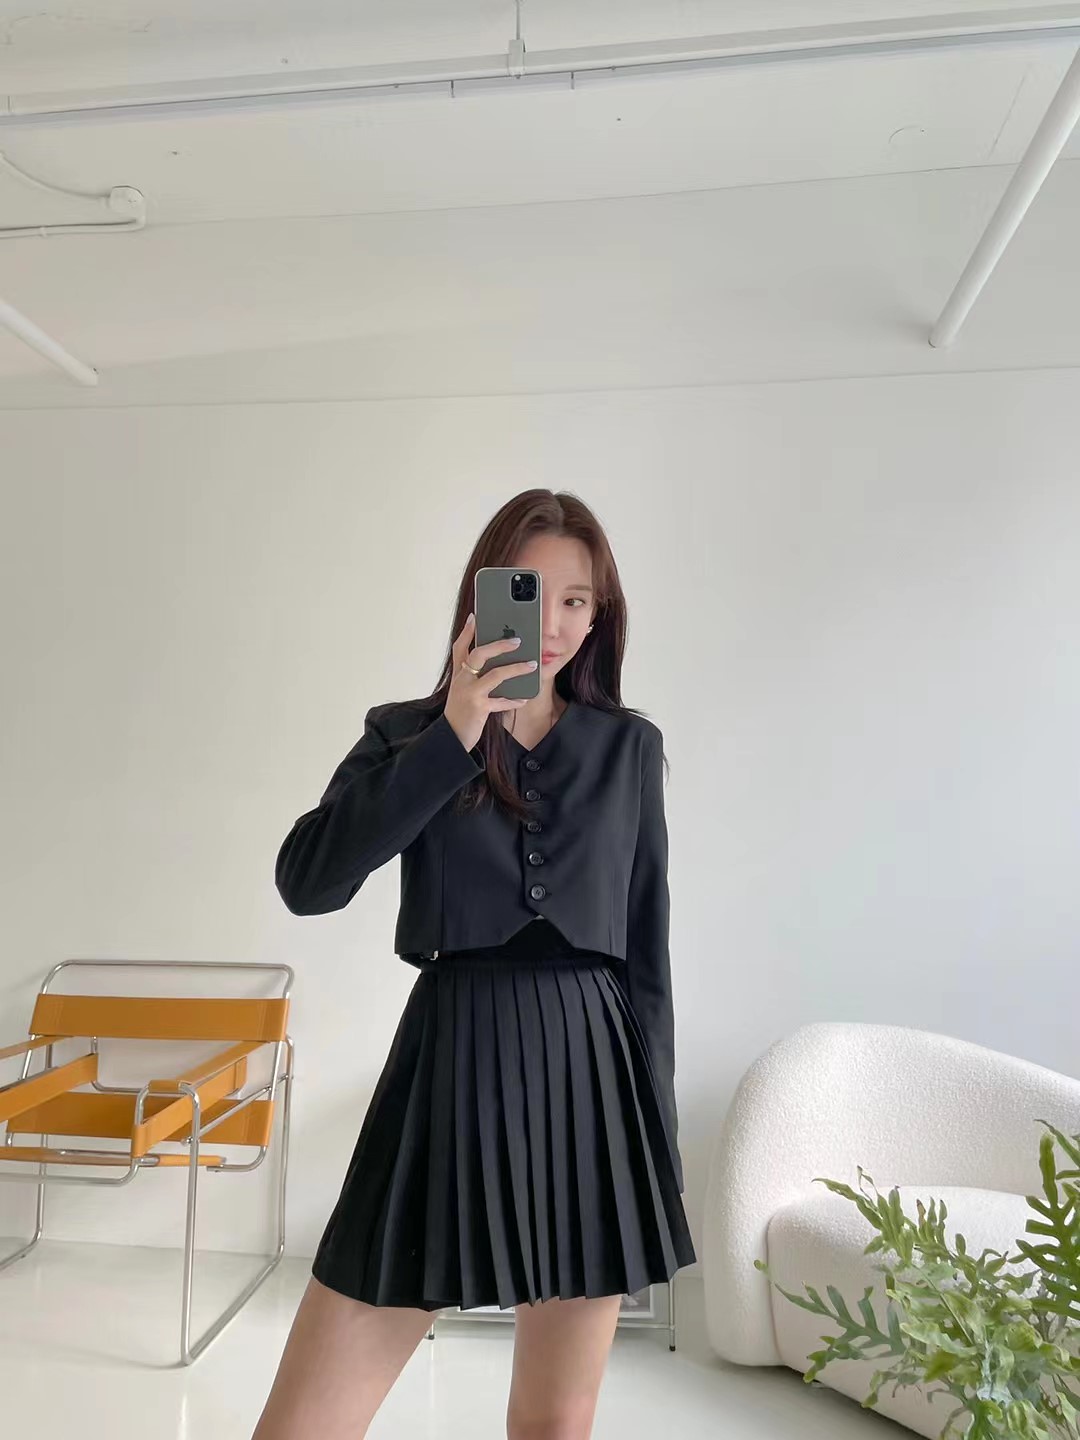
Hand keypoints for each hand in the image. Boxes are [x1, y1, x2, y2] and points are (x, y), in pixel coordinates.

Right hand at [444, 613, 536, 752]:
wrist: (452, 736)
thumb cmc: (462, 710)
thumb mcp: (463, 689)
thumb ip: (475, 674)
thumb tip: (497, 659)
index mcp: (458, 673)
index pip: (459, 647)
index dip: (467, 631)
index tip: (475, 617)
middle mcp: (462, 680)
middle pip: (479, 655)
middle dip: (499, 645)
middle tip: (517, 640)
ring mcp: (470, 694)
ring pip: (495, 675)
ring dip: (516, 669)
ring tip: (532, 665)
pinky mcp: (479, 708)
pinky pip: (501, 701)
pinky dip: (514, 700)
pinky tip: (524, 698)